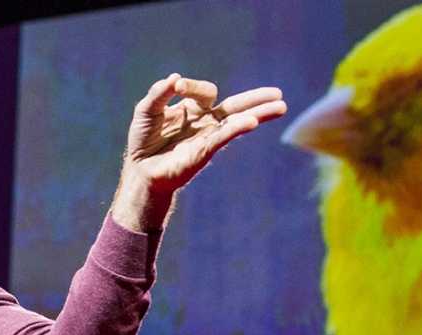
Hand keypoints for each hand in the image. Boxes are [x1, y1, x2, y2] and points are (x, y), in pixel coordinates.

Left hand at [123, 73, 286, 191]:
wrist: (141, 170)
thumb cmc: (144, 141)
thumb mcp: (146, 110)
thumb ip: (158, 94)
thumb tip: (174, 78)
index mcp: (193, 109)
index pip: (203, 91)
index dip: (191, 86)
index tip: (176, 86)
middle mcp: (205, 121)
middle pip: (235, 106)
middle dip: (255, 98)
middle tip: (278, 93)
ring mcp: (208, 136)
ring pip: (237, 121)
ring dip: (258, 113)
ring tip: (280, 106)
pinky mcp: (205, 151)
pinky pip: (225, 137)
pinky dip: (237, 127)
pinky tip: (253, 121)